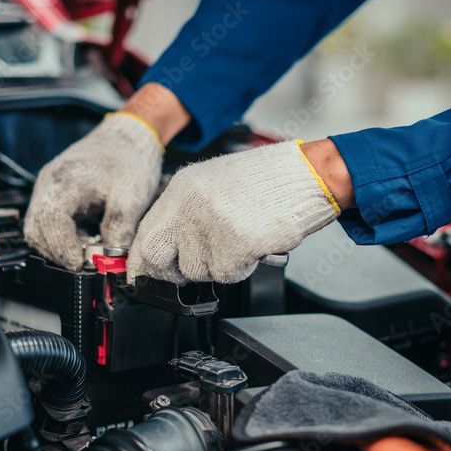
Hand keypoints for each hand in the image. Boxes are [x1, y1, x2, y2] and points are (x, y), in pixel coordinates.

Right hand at [24, 84, 189, 269]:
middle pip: (36, 229)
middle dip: (60, 252)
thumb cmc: (130, 160)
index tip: (82, 264)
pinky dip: (63, 236)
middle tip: (87, 263)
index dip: (63, 248)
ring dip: (60, 246)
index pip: (50, 222)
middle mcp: (49, 183)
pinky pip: (47, 221)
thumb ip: (119, 232)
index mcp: (66, 181)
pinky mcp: (53, 192)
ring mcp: (48, 187)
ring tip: (88, 250)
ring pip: (38, 228)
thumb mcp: (132, 199)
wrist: (129, 136)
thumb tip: (111, 262)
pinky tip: (85, 239)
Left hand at [128, 139, 345, 283]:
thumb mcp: (213, 183)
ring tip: (239, 238)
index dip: (143, 260)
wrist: (306, 176)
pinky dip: (241, 267)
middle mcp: (191, 205)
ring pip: (197, 270)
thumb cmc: (268, 181)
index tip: (144, 273)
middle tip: (193, 266)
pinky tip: (253, 244)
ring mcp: (211, 225)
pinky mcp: (234, 244)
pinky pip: (226, 275)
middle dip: (172, 271)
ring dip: (218, 265)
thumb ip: (185, 211)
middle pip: (158, 257)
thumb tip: (164, 244)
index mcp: (182, 188)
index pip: (145, 234)